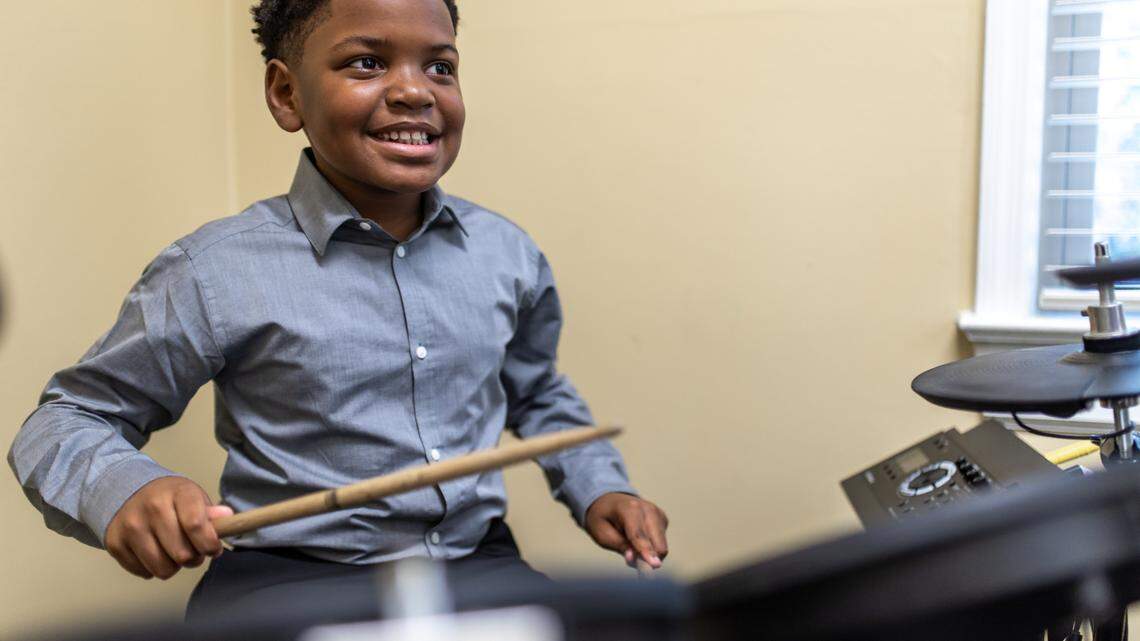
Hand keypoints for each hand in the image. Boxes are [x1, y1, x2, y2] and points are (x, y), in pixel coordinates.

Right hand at [104, 476, 232, 579]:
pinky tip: (154, 551)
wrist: (127, 491)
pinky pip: (143, 572)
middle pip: (181, 554)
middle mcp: (151, 508)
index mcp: (177, 493)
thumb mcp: (192, 497)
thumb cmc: (169, 498)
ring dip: (173, 566)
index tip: (213, 548)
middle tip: (193, 550)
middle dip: (194, 558)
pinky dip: (152, 568)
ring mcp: (130, 526)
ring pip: (162, 569)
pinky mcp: (114, 543)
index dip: (209, 544)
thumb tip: (227, 518)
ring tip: (173, 552)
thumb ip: (210, 513)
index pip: (196, 525)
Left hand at [584, 493, 668, 568]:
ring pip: (661, 546)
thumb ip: (618, 545)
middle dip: (649, 558)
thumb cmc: (603, 518)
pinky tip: (638, 539)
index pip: (639, 535)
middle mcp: (648, 509)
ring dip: (648, 553)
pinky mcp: (663, 519)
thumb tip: (633, 559)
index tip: (654, 566)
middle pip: (657, 544)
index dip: (646, 552)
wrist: (609, 500)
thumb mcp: (601, 534)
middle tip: (631, 560)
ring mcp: (658, 513)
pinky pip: (661, 543)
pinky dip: (651, 547)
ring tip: (629, 544)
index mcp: (630, 509)